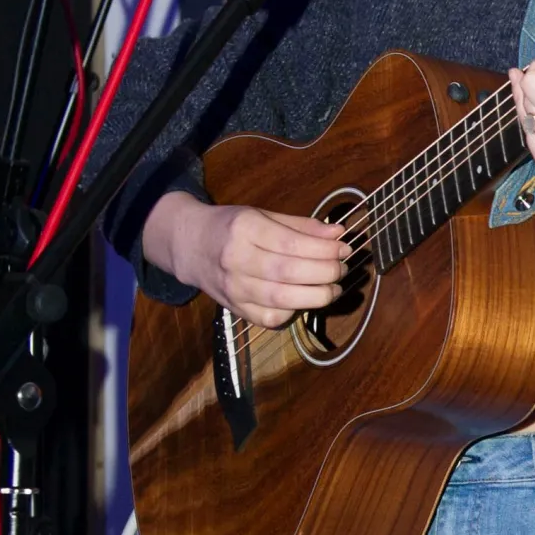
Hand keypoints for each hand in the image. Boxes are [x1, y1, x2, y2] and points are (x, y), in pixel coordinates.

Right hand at [143, 190, 349, 327]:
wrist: (190, 246)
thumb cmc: (232, 227)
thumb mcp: (262, 215)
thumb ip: (301, 227)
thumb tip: (339, 235)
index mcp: (244, 229)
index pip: (291, 244)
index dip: (324, 250)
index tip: (344, 249)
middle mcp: (236, 259)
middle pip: (289, 272)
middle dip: (325, 273)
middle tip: (343, 269)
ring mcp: (233, 288)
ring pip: (282, 298)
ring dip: (317, 296)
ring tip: (333, 288)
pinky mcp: (235, 309)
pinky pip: (270, 318)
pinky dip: (294, 311)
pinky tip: (304, 300)